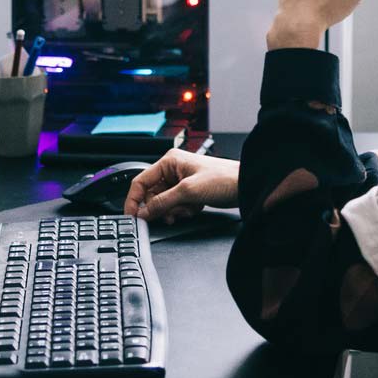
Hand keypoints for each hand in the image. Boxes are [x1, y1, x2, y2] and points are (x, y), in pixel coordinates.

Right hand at [122, 149, 240, 223]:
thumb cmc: (223, 179)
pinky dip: (183, 210)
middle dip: (161, 208)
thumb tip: (143, 212)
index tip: (132, 216)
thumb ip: (162, 203)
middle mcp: (173, 170)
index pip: (141, 181)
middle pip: (153, 195)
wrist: (245, 186)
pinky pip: (176, 206)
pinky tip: (194, 208)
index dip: (134, 200)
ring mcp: (182, 181)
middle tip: (170, 214)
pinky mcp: (190, 191)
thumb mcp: (188, 192)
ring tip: (188, 208)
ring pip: (164, 202)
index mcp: (169, 161)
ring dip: (174, 210)